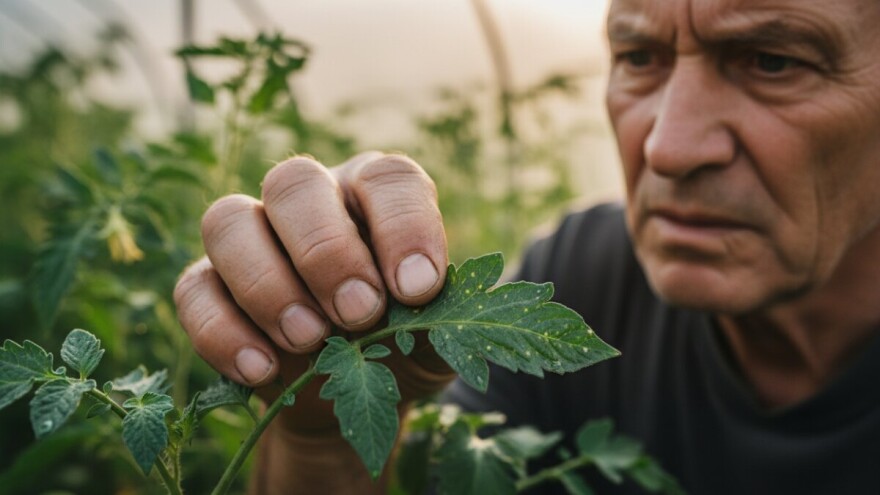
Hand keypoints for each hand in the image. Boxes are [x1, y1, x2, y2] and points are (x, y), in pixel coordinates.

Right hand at [174, 152, 454, 435]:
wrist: (354, 398)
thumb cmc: (404, 347)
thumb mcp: (436, 336)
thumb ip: (437, 313)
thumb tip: (416, 290)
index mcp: (376, 199)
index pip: (386, 179)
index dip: (403, 226)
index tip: (417, 289)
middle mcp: (313, 203)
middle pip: (294, 182)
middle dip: (325, 252)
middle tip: (358, 314)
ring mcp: (255, 239)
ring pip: (227, 221)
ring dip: (266, 284)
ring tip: (308, 340)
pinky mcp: (211, 286)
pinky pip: (194, 289)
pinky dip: (223, 331)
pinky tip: (263, 371)